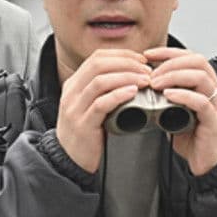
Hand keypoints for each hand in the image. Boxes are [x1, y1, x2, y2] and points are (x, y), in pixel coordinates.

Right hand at [55, 49, 151, 173]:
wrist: (68, 161)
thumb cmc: (85, 134)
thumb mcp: (90, 106)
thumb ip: (104, 91)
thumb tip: (133, 76)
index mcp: (74, 85)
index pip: (97, 57)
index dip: (122, 55)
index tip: (141, 60)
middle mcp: (72, 93)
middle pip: (98, 64)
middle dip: (127, 63)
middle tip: (147, 70)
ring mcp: (75, 108)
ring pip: (100, 81)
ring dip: (127, 77)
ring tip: (145, 81)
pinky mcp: (83, 124)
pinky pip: (101, 104)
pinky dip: (119, 95)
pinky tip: (132, 93)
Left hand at [143, 47, 216, 175]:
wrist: (208, 163)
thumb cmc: (193, 138)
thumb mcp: (176, 110)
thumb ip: (167, 96)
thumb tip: (144, 85)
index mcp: (207, 86)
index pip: (191, 57)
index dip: (169, 52)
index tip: (148, 55)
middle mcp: (216, 91)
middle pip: (198, 61)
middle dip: (170, 63)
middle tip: (151, 74)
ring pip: (201, 77)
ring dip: (174, 76)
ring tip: (156, 84)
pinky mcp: (215, 121)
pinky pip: (202, 102)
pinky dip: (183, 95)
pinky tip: (168, 96)